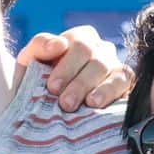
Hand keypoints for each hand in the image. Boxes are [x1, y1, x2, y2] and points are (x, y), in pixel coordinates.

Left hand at [17, 24, 132, 111]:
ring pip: (111, 69)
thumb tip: (59, 44)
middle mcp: (99, 49)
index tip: (52, 87)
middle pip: (95, 57)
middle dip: (79, 82)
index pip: (79, 42)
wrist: (39, 114)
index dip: (66, 65)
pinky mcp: (125, 83)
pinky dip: (112, 91)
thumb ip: (39, 46)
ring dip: (98, 88)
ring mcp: (114, 65)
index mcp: (78, 39)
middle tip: (66, 103)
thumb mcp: (28, 63)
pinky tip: (98, 104)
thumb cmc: (33, 85)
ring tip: (85, 105)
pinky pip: (125, 81)